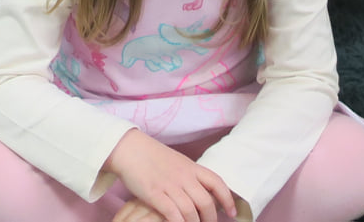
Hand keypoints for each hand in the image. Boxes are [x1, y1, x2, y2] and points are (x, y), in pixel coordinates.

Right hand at [104, 129, 236, 221]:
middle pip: (206, 202)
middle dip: (211, 218)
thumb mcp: (177, 162)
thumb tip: (203, 189)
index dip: (228, 199)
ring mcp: (169, 186)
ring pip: (191, 211)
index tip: (233, 213)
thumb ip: (190, 175)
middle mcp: (184, 176)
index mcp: (191, 167)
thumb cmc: (152, 156)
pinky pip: (172, 214)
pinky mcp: (155, 194)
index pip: (217, 182)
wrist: (130, 149)